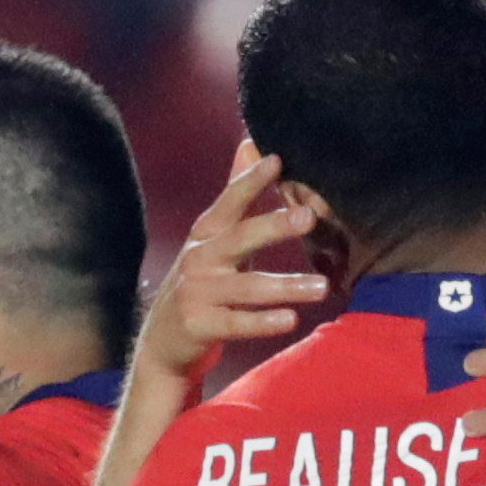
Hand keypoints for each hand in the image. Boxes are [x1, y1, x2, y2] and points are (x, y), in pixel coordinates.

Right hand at [135, 140, 328, 386]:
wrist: (162, 342)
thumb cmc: (200, 283)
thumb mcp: (212, 238)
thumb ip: (234, 194)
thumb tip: (250, 143)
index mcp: (205, 234)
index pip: (229, 202)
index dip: (250, 181)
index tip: (276, 160)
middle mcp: (199, 259)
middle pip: (240, 239)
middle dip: (274, 227)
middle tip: (309, 216)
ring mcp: (196, 293)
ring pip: (248, 287)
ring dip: (286, 287)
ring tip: (323, 287)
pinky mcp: (198, 325)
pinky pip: (237, 323)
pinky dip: (263, 322)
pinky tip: (291, 319)